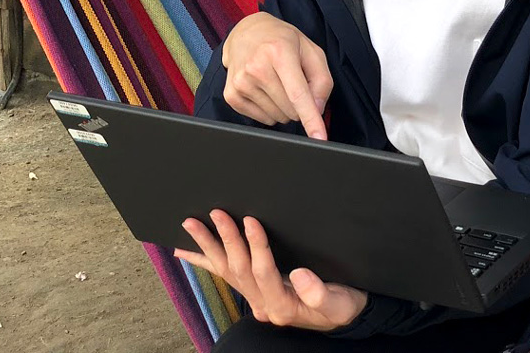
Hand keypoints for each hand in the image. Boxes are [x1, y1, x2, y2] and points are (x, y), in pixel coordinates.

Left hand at [175, 211, 367, 330]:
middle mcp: (263, 304)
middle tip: (216, 214)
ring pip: (227, 270)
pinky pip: (225, 275)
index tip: (250, 221)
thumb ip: (319, 292)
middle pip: (238, 269)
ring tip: (192, 225)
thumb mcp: (339, 302)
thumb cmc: (342, 306)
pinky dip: (205, 262)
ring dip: (208, 246)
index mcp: (282, 306)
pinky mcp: (255, 291)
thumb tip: (299, 275)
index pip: (264, 272)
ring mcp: (256, 299)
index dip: (256, 246)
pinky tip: (187, 251)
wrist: (342, 315)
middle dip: (226, 239)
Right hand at [221, 13, 333, 138]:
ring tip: (278, 82)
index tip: (319, 137)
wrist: (248, 33)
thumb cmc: (283, 41)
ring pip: (277, 117)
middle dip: (299, 104)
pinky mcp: (231, 95)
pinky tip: (266, 89)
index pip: (298, 94)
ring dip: (284, 107)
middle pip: (290, 110)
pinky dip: (271, 110)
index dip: (311, 118)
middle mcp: (256, 67)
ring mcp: (241, 82)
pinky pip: (263, 119)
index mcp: (279, 52)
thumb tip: (316, 109)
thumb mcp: (311, 50)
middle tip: (293, 81)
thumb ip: (322, 80)